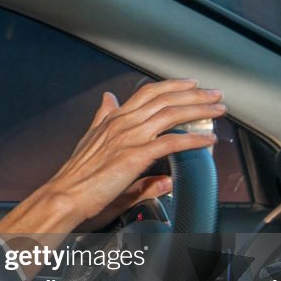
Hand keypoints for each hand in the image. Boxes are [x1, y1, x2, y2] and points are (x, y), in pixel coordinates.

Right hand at [0, 79, 223, 239]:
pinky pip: (171, 143)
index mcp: (111, 121)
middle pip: (164, 98)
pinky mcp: (135, 156)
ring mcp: (129, 138)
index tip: (189, 84)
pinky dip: (193, 139)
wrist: (63, 196)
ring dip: (199, 109)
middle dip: (193, 93)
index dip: (171, 86)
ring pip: (171, 114)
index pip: (146, 94)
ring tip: (217, 110)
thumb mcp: (91, 147)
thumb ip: (106, 128)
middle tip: (213, 93)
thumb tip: (108, 102)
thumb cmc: (75, 180)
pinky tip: (208, 140)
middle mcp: (121, 124)